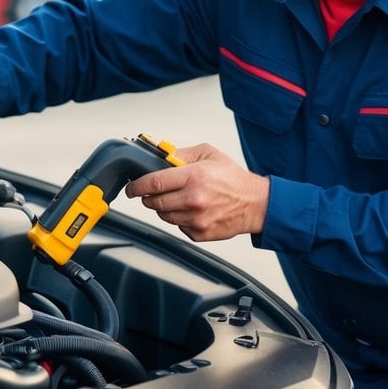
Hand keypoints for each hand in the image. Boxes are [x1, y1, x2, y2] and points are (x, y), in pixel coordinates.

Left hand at [124, 143, 268, 241]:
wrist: (255, 204)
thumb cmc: (233, 179)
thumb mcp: (208, 154)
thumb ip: (181, 154)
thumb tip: (160, 156)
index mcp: (193, 177)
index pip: (153, 183)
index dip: (137, 186)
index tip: (132, 187)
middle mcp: (193, 200)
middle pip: (154, 202)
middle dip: (149, 197)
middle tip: (154, 192)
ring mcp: (195, 220)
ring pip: (164, 216)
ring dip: (165, 208)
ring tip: (178, 199)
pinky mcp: (199, 234)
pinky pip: (177, 227)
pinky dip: (179, 219)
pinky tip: (192, 210)